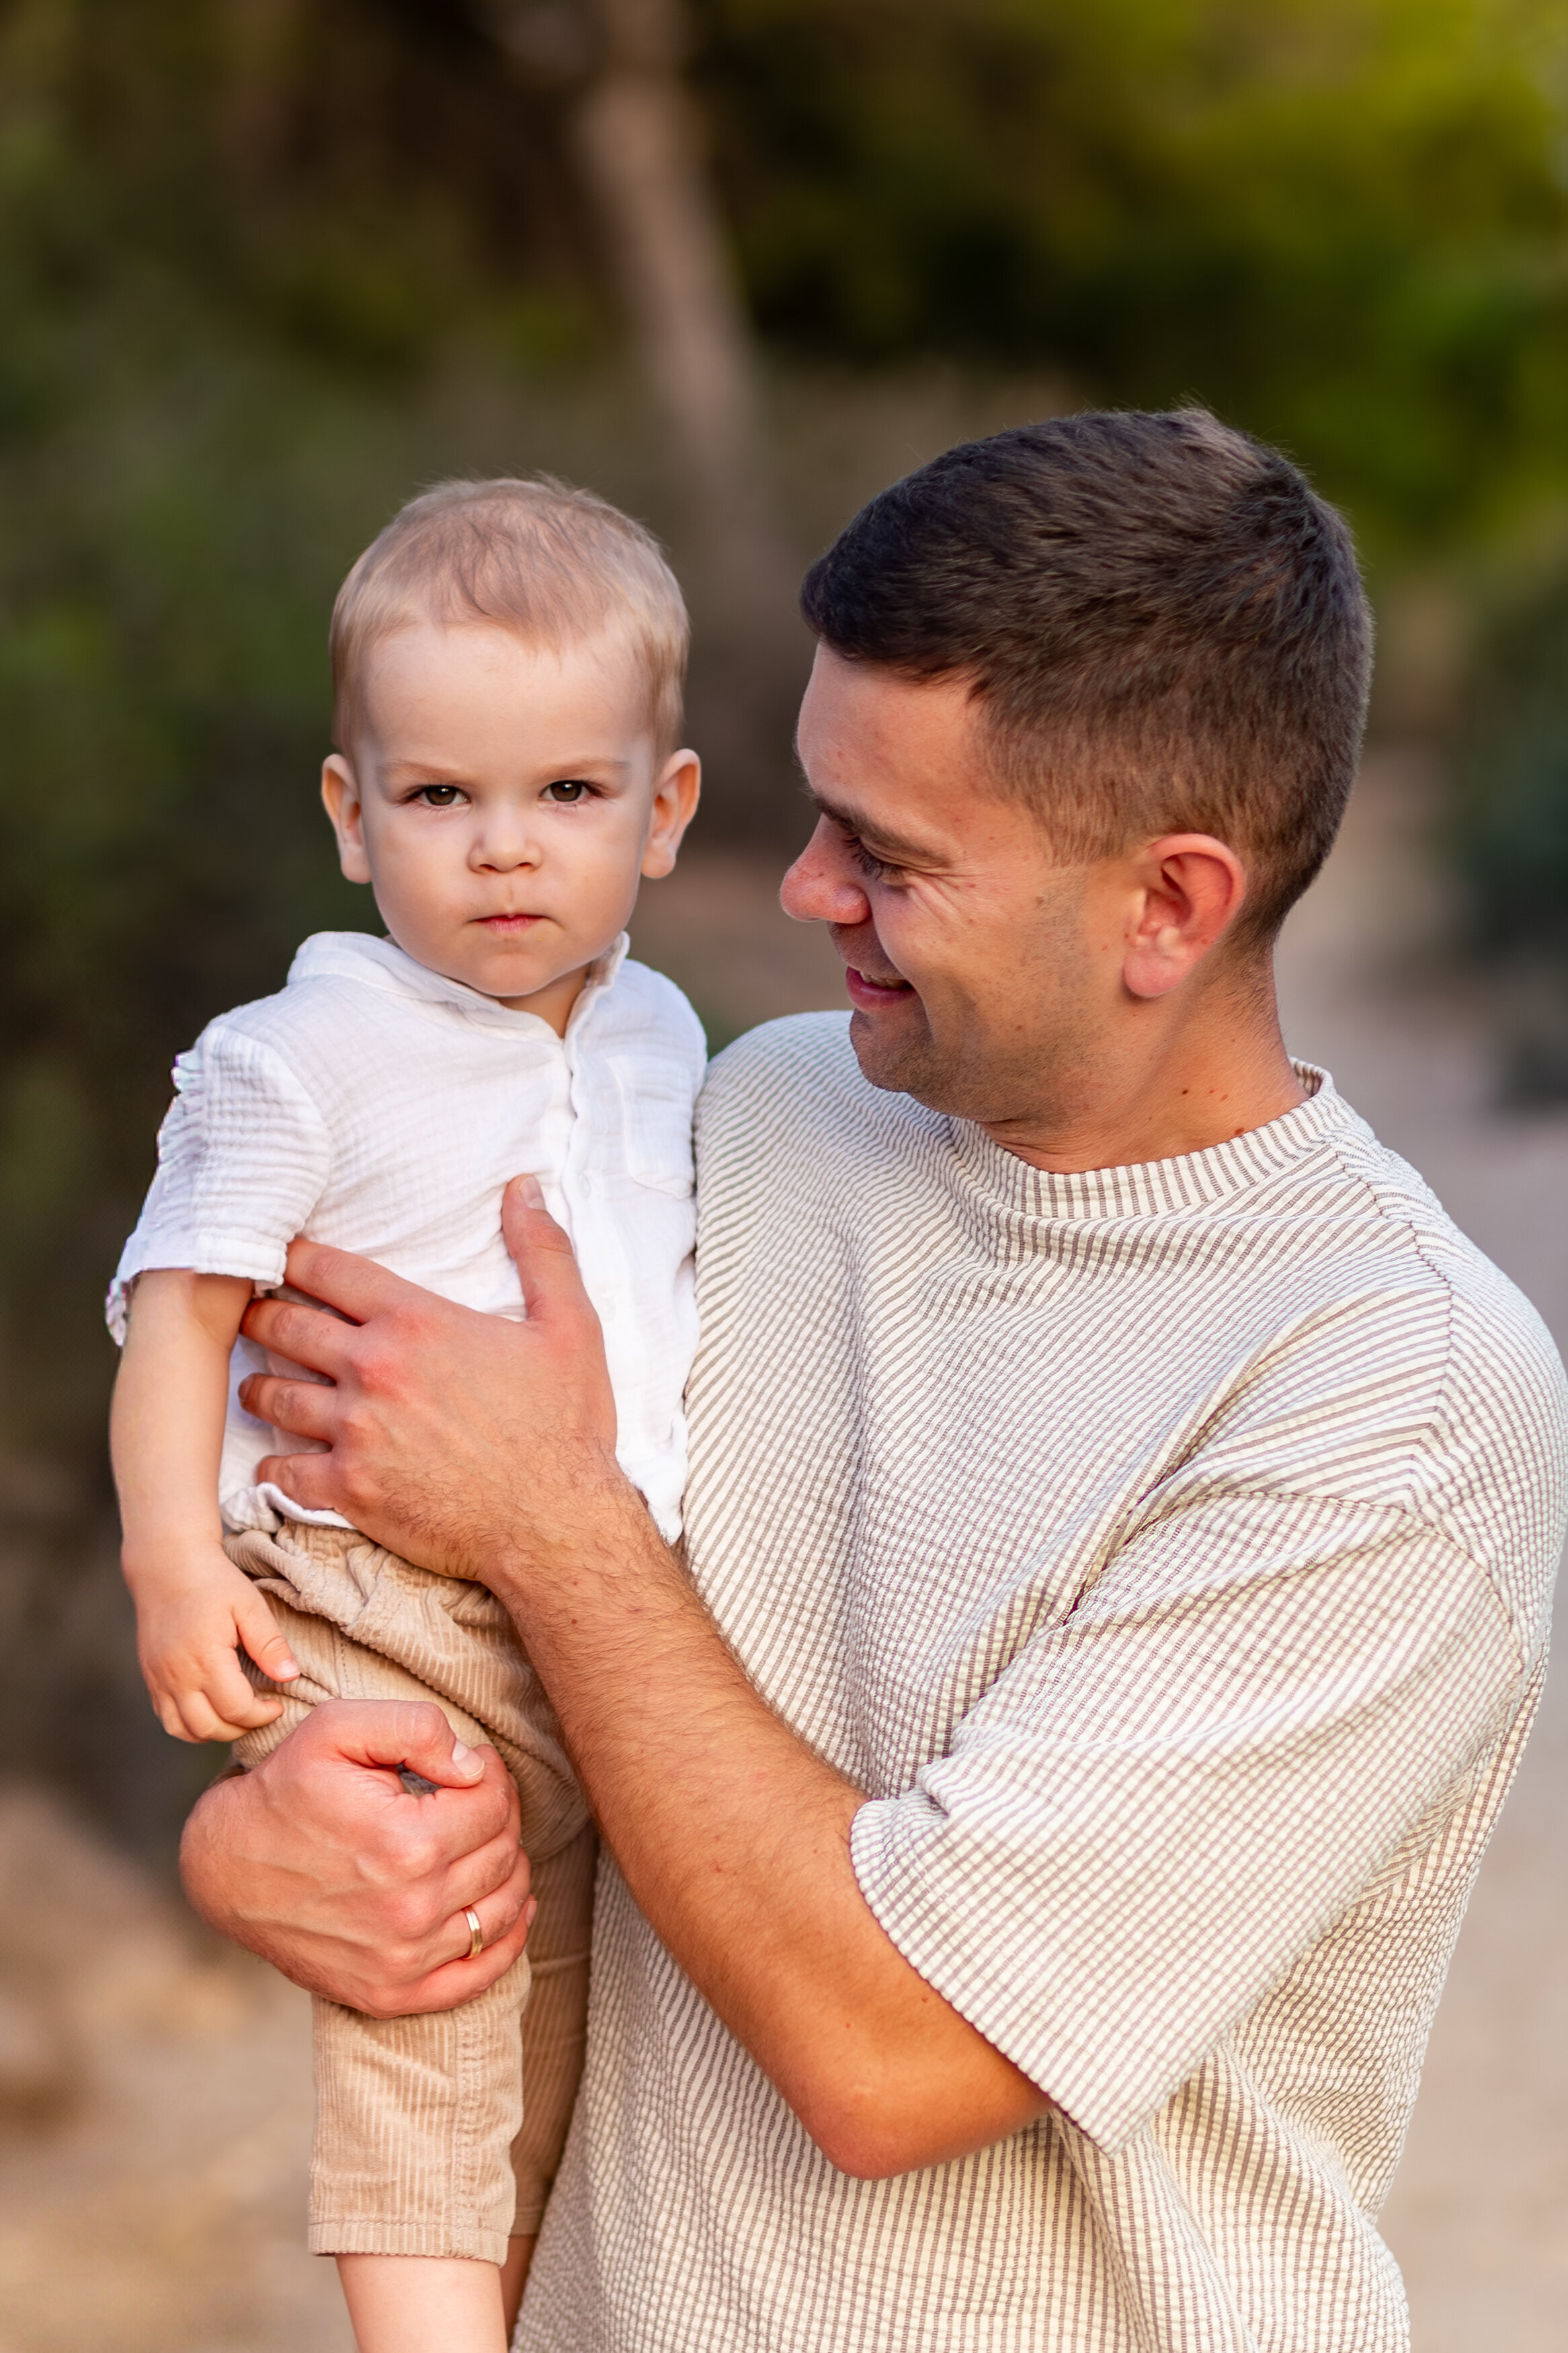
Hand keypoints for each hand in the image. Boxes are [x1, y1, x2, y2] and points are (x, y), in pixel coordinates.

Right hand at [128, 1545, 299, 1742]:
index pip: (236, 1709)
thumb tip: (290, 1676)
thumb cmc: (212, 1582)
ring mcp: (159, 1680)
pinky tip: (212, 1710)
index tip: (277, 1704)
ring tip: (238, 1715)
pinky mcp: (150, 1679)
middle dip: (242, 1728)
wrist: (166, 1567)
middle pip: (210, 1727)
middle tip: (261, 1712)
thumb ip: (269, 1643)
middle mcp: (176, 1675)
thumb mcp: (248, 1605)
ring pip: (185, 1731)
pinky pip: (168, 1719)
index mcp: (204, 1657)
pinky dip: (191, 1726)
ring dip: (215, 1732)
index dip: (262, 1715)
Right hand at [180, 1699, 534, 2013]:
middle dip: (500, 1816)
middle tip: (473, 1798)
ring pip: (502, 1910)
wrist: (226, 1868)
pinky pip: (478, 1976)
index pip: (495, 1804)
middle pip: (502, 1854)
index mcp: (406, 1843)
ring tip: (486, 1842)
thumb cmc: (286, 1789)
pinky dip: (507, 1941)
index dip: (491, 1775)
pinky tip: (511, 1908)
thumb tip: (473, 1766)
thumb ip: (417, 1727)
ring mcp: (401, 1961)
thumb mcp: (338, 1728)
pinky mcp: (389, 1994)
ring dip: (509, 1869)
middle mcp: (411, 1909)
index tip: (471, 1765)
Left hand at [236, 1176, 620, 1586]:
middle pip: (283, 1327)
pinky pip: (281, 1472)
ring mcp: (354, 1431)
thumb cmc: (564, 1427)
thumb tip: (524, 1187)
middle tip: (251, 1317)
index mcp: (416, 1321)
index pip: (326, 1271)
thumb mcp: (570, 1327)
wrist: (556, 1524)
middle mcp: (373, 1368)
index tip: (279, 1260)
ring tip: (256, 1386)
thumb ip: (542, 1251)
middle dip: (260, 1317)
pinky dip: (272, 1467)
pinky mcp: (348, 1489)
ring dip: (258, 1387)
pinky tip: (275, 1463)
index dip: (293, 1259)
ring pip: (272, 1396)